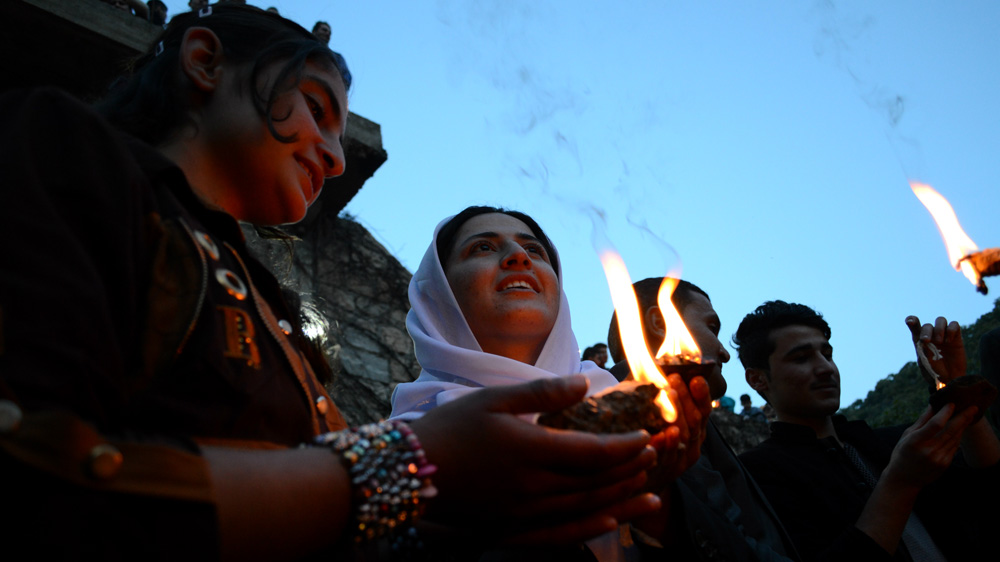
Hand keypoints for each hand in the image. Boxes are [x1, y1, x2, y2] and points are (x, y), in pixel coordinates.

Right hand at [409, 375, 660, 544]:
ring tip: (651, 493)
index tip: (648, 436)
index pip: (593, 452)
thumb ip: (543, 393)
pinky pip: (560, 535)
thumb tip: (585, 383)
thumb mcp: (493, 398)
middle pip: (595, 482)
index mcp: (531, 451)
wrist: (408, 471)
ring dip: (621, 500)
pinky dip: (589, 529)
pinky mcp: (511, 530)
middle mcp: (533, 488)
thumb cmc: (449, 428)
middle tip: (657, 458)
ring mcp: (523, 514)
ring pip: (584, 508)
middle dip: (630, 470)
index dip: (626, 446)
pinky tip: (611, 523)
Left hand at [645, 374, 711, 491]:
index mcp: (694, 427)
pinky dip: (668, 444)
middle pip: (695, 420)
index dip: (701, 394)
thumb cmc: (646, 437)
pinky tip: (665, 432)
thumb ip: (653, 392)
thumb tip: (646, 362)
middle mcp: (693, 443)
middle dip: (686, 397)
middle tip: (674, 378)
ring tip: (670, 395)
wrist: (640, 476)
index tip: (696, 377)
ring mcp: (682, 459)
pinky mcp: (667, 472)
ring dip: (678, 414)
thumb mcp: (651, 413)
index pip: (703, 408)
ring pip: (685, 436)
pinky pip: (669, 457)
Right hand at [883, 404, 976, 490]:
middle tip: (973, 408)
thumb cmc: (902, 454)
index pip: (935, 424)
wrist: (904, 479)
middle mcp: (929, 451)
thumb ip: (921, 421)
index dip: (945, 413)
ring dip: (963, 426)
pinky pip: (954, 447)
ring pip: (955, 438)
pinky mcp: (945, 464)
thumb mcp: (907, 435)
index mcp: (915, 441)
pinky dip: (958, 436)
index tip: (951, 403)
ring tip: (969, 415)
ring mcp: (939, 459)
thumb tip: (933, 405)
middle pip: (950, 431)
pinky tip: (960, 429)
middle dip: (963, 418)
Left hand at [906, 315, 966, 384]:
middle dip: (926, 332)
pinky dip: (951, 330)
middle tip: (926, 341)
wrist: (949, 378)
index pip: (914, 326)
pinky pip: (954, 324)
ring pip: (941, 320)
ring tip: (940, 341)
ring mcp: (944, 334)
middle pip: (927, 325)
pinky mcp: (956, 337)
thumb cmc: (934, 371)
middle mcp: (931, 335)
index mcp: (920, 340)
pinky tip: (949, 341)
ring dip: (939, 329)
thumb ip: (923, 351)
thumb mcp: (925, 363)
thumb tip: (923, 341)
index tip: (909, 322)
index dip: (912, 320)